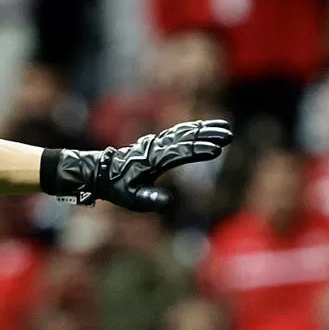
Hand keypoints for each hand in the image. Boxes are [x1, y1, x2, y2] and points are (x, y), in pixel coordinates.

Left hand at [44, 120, 232, 213]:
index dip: (198, 151)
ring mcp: (155, 143)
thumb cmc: (116, 188)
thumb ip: (149, 199)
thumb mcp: (131, 199)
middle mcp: (155, 148)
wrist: (100, 171)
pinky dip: (192, 129)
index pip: (180, 153)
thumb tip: (168, 201)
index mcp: (152, 160)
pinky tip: (203, 128)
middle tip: (229, 134)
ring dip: (204, 129)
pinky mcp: (155, 143)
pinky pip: (177, 133)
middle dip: (207, 135)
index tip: (216, 150)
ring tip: (224, 128)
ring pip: (183, 132)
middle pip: (185, 138)